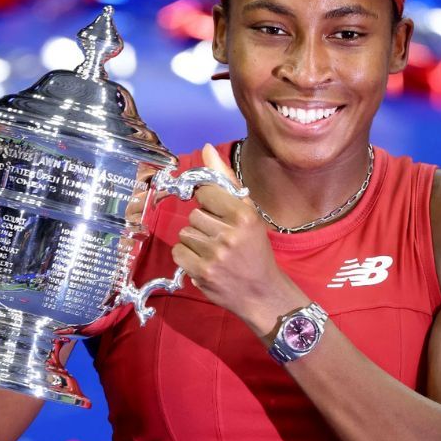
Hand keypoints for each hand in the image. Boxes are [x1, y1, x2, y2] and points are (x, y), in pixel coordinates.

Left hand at [171, 144, 306, 333]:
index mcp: (245, 215)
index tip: (222, 217)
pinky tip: (204, 262)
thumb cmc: (255, 249)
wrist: (261, 291)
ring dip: (195, 242)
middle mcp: (230, 234)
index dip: (211, 205)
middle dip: (204, 225)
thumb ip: (226, 180)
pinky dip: (188, 257)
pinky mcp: (202, 272)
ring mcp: (215, 254)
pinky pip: (179, 252)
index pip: (207, 193)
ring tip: (214, 251)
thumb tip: (206, 148)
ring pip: (185, 233)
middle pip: (194, 215)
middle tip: (221, 238)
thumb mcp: (249, 213)